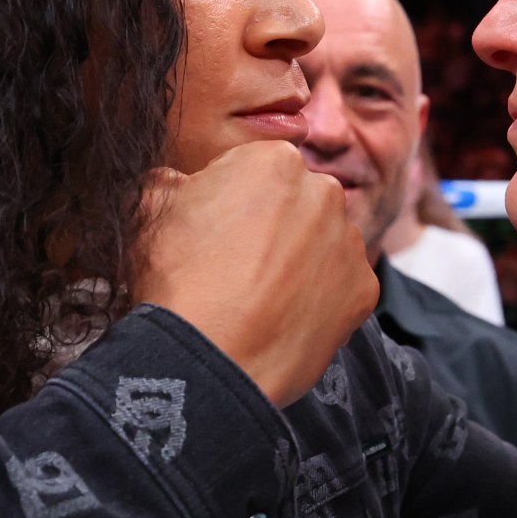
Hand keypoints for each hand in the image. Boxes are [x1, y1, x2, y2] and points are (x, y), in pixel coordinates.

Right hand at [136, 142, 378, 406]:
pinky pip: (341, 287)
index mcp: (274, 160)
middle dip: (275, 226)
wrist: (210, 357)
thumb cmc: (178, 279)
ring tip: (262, 297)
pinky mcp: (364, 289)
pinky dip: (320, 299)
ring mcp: (350, 242)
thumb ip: (171, 183)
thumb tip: (177, 185)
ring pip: (324, 243)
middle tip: (240, 265)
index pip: (257, 170)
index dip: (233, 201)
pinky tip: (286, 318)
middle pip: (298, 203)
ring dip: (300, 261)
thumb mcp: (152, 210)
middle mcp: (324, 192)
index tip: (217, 231)